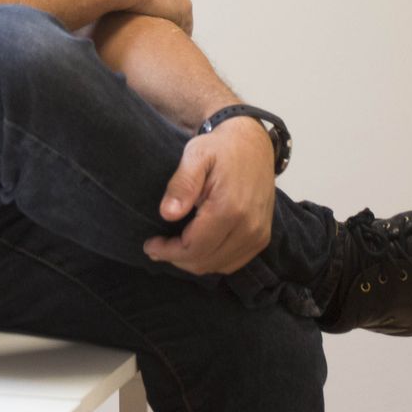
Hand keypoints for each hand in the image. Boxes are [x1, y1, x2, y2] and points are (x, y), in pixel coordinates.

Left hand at [143, 117, 275, 274]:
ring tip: (175, 247)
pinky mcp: (261, 238)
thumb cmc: (221, 149)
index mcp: (229, 208)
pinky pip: (233, 263)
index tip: (149, 245)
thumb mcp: (196, 155)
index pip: (193, 248)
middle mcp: (248, 227)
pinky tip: (197, 247)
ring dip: (193, 261)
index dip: (167, 251)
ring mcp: (258, 235)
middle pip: (204, 261)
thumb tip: (167, 215)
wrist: (253, 145)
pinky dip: (212, 260)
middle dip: (176, 258)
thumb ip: (182, 184)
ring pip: (218, 266)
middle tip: (157, 247)